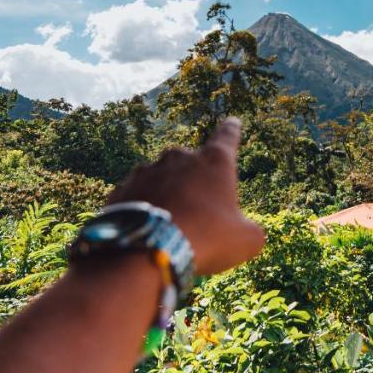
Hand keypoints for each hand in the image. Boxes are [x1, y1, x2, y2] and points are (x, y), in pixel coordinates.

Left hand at [107, 117, 264, 275]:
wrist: (146, 251)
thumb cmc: (205, 239)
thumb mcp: (245, 240)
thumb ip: (250, 230)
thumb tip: (246, 231)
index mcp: (213, 161)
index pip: (227, 137)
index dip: (232, 130)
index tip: (232, 121)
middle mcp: (178, 158)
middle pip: (190, 164)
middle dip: (194, 183)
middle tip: (198, 216)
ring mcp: (146, 171)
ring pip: (161, 181)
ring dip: (166, 197)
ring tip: (170, 229)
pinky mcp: (122, 189)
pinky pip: (137, 198)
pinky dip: (143, 211)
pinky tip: (147, 232)